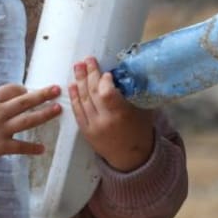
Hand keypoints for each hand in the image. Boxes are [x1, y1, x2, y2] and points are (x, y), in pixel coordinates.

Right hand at [0, 84, 61, 167]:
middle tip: (57, 89)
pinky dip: (32, 148)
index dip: (20, 89)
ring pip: (28, 121)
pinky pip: (20, 147)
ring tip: (58, 109)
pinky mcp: (0, 147)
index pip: (11, 90)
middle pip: (25, 101)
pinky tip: (42, 149)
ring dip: (45, 115)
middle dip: (43, 95)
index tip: (26, 91)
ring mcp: (0, 130)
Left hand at [69, 57, 155, 171]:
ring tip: (78, 67)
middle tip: (87, 60)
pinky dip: (74, 97)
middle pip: (93, 93)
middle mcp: (105, 121)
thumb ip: (135, 93)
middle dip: (89, 74)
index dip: (104, 81)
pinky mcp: (85, 131)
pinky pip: (77, 111)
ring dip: (80, 81)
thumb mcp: (144, 110)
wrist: (131, 158)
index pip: (107, 93)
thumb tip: (129, 72)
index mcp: (121, 115)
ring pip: (83, 100)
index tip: (106, 72)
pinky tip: (72, 85)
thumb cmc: (140, 130)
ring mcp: (93, 126)